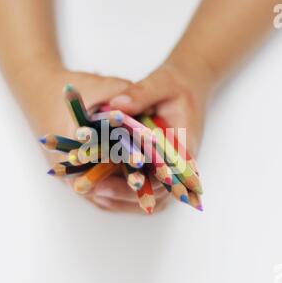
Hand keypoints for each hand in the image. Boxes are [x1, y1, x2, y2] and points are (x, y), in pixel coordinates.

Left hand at [89, 56, 214, 211]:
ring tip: (95, 195)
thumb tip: (115, 105)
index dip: (137, 185)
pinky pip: (145, 186)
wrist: (187, 89)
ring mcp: (170, 167)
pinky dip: (125, 192)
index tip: (109, 185)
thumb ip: (141, 94)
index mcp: (183, 146)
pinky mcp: (160, 166)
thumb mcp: (162, 83)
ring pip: (150, 194)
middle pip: (156, 192)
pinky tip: (103, 191)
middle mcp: (179, 163)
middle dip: (124, 196)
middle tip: (95, 192)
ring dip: (123, 199)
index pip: (163, 176)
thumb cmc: (177, 87)